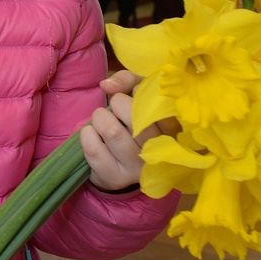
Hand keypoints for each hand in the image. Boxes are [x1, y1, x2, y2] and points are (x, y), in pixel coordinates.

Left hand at [80, 71, 179, 192]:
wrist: (120, 160)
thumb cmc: (133, 117)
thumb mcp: (138, 92)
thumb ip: (127, 80)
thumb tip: (107, 86)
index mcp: (173, 131)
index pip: (162, 110)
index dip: (143, 96)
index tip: (134, 92)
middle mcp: (160, 153)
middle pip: (136, 121)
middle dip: (117, 103)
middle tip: (114, 104)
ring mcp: (138, 169)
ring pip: (112, 132)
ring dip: (100, 118)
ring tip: (101, 119)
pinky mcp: (116, 178)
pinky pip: (94, 150)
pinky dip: (87, 135)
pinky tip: (91, 133)